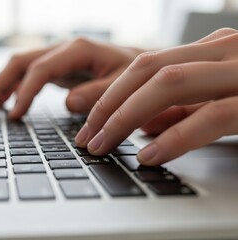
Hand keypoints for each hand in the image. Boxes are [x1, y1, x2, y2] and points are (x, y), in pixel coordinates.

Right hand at [0, 38, 141, 117]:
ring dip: (3, 85)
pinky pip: (30, 73)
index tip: (15, 115)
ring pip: (21, 65)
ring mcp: (59, 56)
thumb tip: (68, 103)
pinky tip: (8, 102)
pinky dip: (16, 87)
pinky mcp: (58, 66)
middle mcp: (63, 48)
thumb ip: (98, 94)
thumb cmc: (134, 74)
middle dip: (1, 84)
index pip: (41, 69)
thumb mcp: (123, 85)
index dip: (25, 92)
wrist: (140, 64)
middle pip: (21, 61)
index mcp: (78, 49)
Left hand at [75, 28, 237, 165]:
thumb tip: (144, 125)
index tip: (89, 126)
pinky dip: (175, 137)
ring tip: (103, 146)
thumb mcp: (219, 97)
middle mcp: (221, 50)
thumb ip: (184, 108)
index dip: (110, 96)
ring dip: (127, 117)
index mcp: (209, 50)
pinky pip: (211, 115)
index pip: (146, 66)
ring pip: (169, 83)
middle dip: (108, 106)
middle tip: (86, 138)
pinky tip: (149, 155)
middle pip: (147, 69)